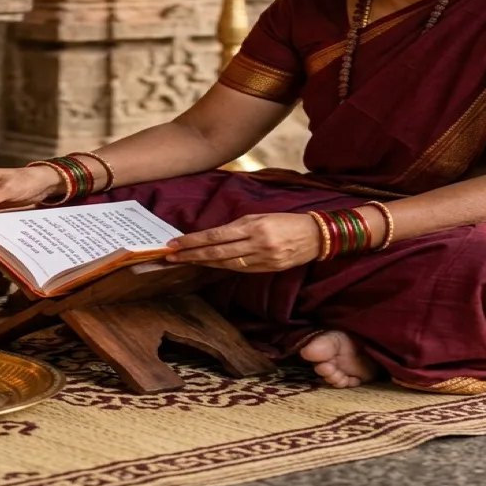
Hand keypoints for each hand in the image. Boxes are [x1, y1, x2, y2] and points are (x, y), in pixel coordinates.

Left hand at [165, 213, 321, 272]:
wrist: (315, 235)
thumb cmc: (285, 221)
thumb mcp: (260, 216)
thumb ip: (237, 227)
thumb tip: (212, 236)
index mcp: (253, 226)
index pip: (215, 235)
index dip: (193, 241)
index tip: (175, 243)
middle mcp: (256, 243)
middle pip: (216, 253)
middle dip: (191, 255)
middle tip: (170, 256)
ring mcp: (262, 259)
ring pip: (225, 264)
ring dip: (203, 263)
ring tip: (185, 261)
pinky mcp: (268, 269)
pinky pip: (240, 270)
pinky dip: (222, 267)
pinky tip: (208, 266)